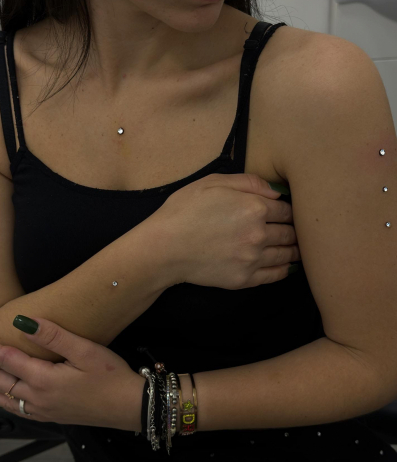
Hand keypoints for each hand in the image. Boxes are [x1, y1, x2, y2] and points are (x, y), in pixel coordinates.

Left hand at [0, 317, 144, 430]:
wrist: (128, 406)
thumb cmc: (111, 377)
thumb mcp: (85, 351)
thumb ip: (54, 337)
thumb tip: (24, 322)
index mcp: (44, 380)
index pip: (8, 361)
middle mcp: (38, 398)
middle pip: (1, 382)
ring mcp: (44, 411)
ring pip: (6, 400)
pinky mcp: (52, 417)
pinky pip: (19, 411)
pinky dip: (6, 400)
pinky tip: (9, 395)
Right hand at [151, 173, 300, 289]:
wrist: (163, 248)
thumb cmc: (184, 211)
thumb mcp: (212, 183)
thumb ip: (248, 182)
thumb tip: (276, 192)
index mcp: (254, 208)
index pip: (287, 210)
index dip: (289, 211)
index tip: (288, 214)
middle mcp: (259, 235)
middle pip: (290, 233)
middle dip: (294, 230)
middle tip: (297, 231)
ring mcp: (253, 260)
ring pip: (287, 254)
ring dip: (293, 250)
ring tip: (296, 248)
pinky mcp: (244, 280)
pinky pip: (275, 275)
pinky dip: (284, 269)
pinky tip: (285, 265)